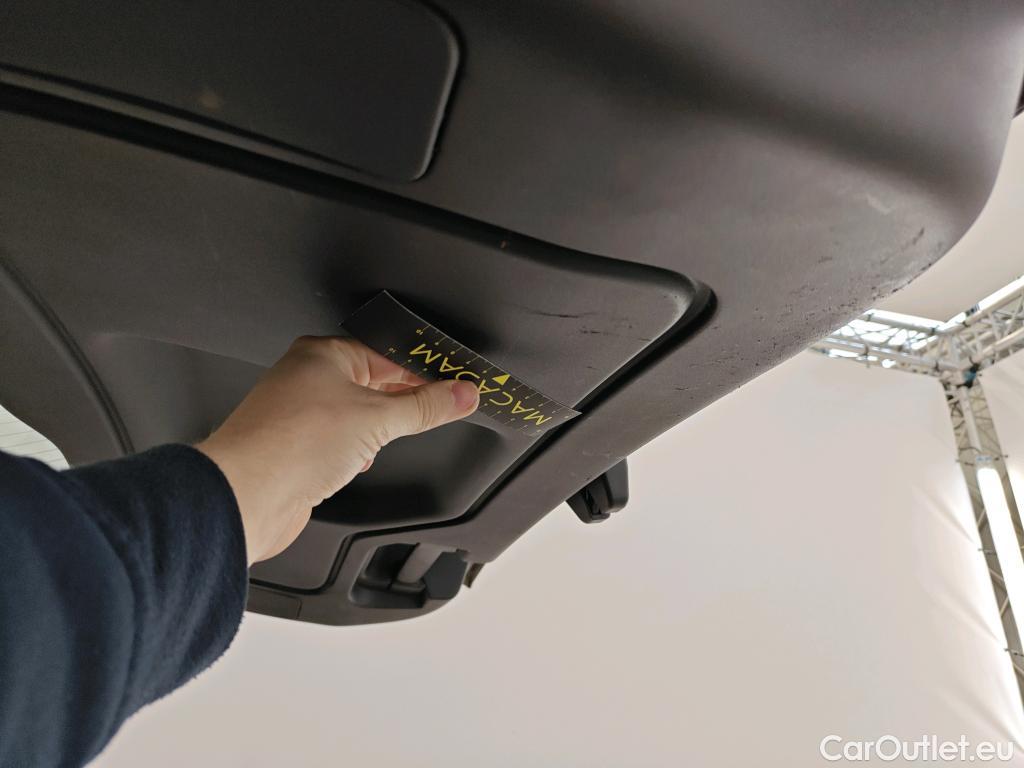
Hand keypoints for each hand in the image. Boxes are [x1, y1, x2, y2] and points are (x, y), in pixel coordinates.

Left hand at [196, 336, 479, 564]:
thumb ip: (424, 407)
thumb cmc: (290, 444)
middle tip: (436, 412)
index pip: (388, 354)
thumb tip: (461, 394)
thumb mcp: (377, 419)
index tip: (454, 385)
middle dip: (401, 403)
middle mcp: (308, 378)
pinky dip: (354, 453)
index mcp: (323, 354)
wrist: (245, 495)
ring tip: (383, 441)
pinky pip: (339, 443)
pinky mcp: (297, 449)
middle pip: (373, 384)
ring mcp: (300, 415)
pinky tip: (356, 463)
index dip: (423, 369)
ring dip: (375, 432)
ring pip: (357, 416)